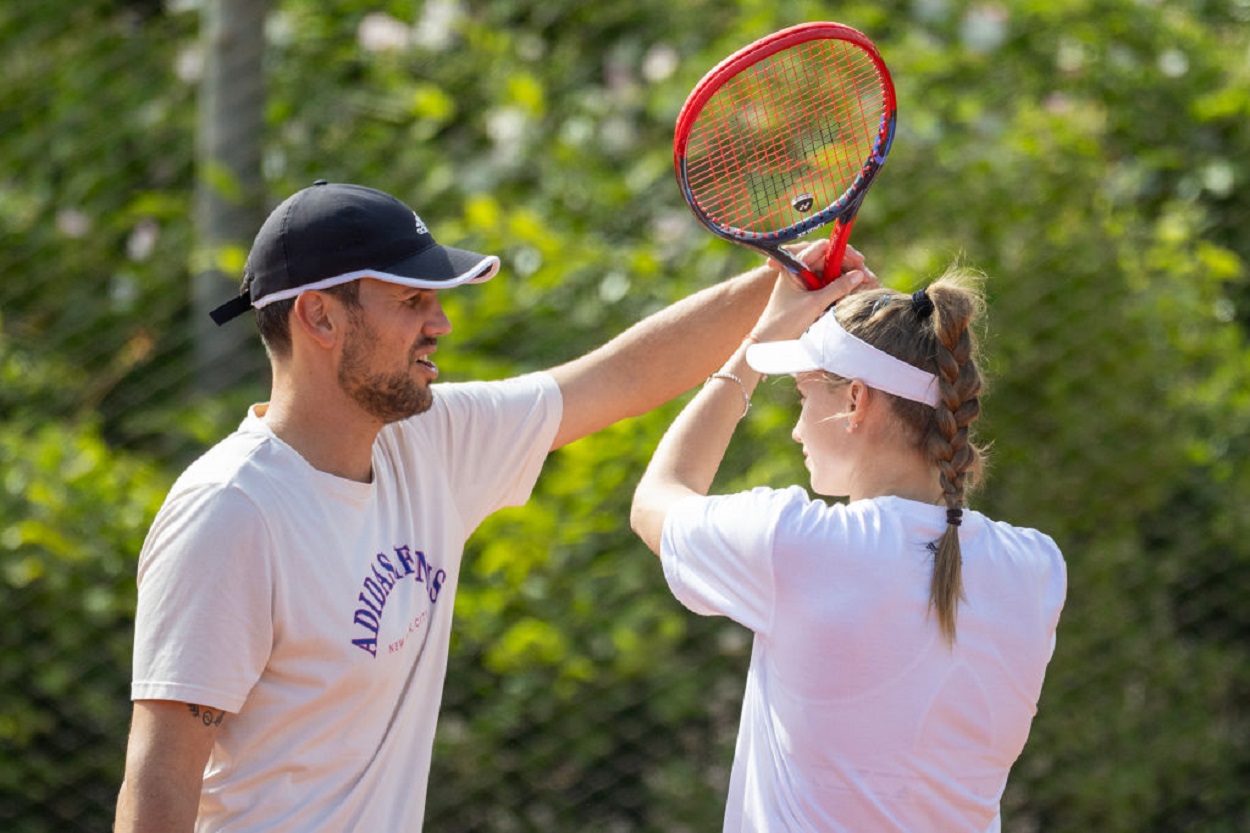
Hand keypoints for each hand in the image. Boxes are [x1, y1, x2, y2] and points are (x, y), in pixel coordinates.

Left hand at [754, 240, 872, 341]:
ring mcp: (805, 283)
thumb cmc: (786, 322)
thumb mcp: (814, 304)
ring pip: (832, 275)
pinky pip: (829, 287)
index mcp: (795, 266)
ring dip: (846, 280)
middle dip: (849, 268)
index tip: (860, 261)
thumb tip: (859, 275)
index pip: (823, 248)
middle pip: (830, 261)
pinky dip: (840, 290)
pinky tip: (852, 296)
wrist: (769, 342)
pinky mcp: (809, 295)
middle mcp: (800, 271)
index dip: (843, 252)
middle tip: (867, 278)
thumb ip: (837, 288)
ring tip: (864, 288)